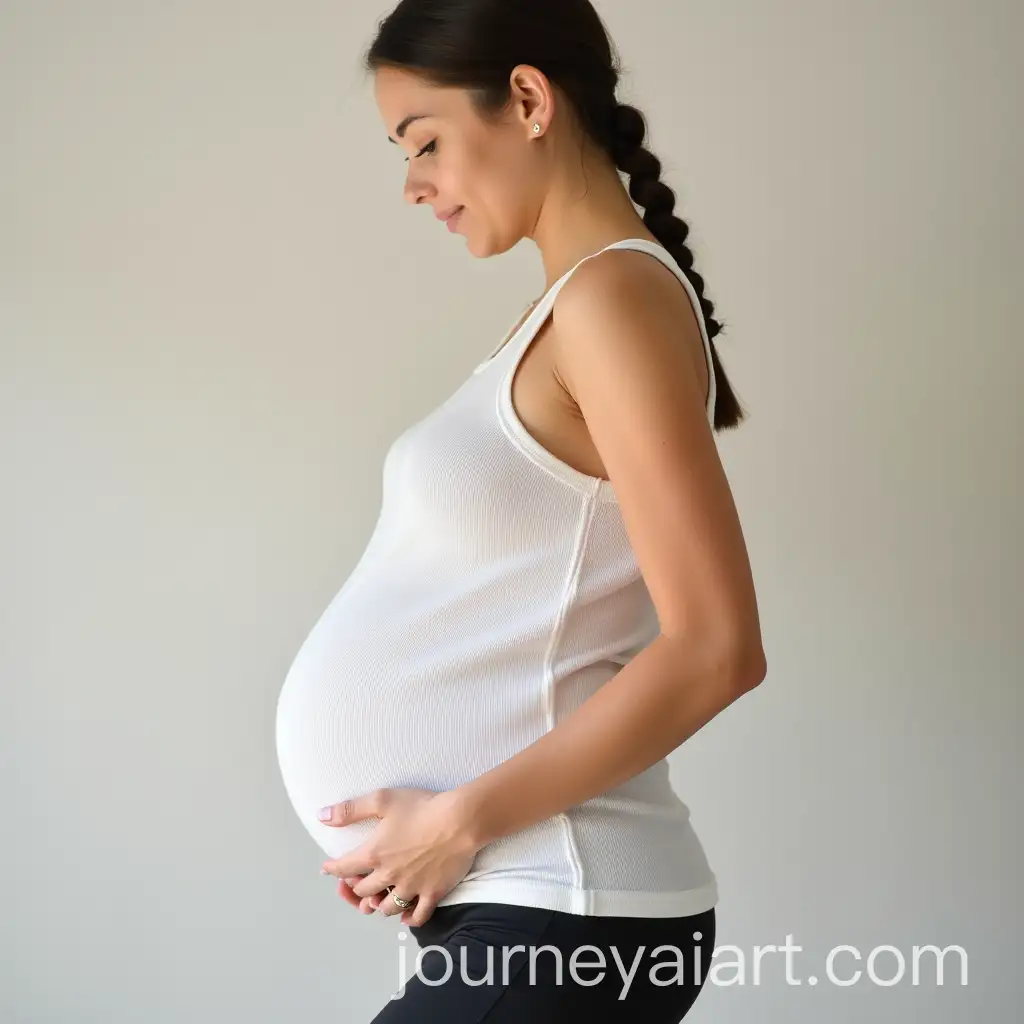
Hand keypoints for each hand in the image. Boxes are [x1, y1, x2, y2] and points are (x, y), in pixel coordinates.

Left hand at [317, 787, 480, 926]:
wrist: (460, 820)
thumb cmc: (422, 807)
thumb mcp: (382, 799)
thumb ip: (350, 810)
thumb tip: (322, 817)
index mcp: (374, 854)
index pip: (344, 869)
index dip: (332, 869)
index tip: (328, 869)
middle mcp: (388, 876)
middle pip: (363, 892)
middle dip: (354, 889)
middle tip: (353, 884)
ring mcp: (411, 888)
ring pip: (387, 909)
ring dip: (378, 906)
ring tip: (376, 900)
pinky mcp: (432, 893)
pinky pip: (417, 916)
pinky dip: (407, 919)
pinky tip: (403, 916)